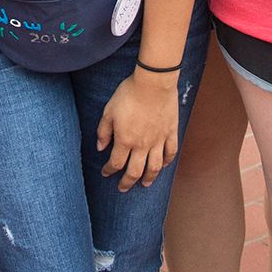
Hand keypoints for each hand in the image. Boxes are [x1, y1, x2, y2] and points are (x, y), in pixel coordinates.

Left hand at [95, 69, 180, 190]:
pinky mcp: (170, 132)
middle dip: (127, 182)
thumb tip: (100, 148)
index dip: (109, 170)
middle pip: (135, 171)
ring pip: (154, 167)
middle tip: (123, 188)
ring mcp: (158, 140)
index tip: (105, 172)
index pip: (116, 163)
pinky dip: (167, 161)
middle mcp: (142, 145)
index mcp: (125, 140)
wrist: (153, 82)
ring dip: (149, 178)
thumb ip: (103, 131)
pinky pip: (171, 152)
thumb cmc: (128, 94)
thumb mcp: (109, 111)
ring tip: (145, 184)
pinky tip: (163, 166)